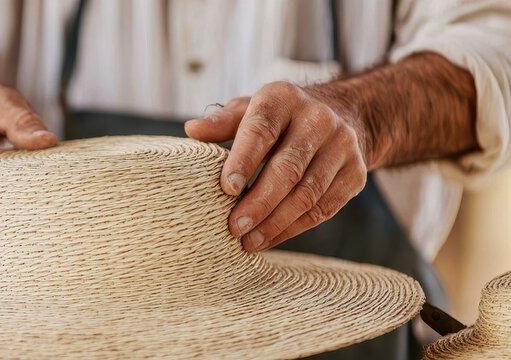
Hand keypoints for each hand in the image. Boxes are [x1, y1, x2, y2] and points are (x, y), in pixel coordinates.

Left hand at [185, 81, 368, 251]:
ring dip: (276, 222)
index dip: (243, 161)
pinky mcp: (356, 173)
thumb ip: (222, 123)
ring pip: (307, 193)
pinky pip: (323, 208)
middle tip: (234, 227)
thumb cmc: (278, 119)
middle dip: (259, 202)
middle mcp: (318, 119)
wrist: (341, 115)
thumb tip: (192, 130)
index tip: (227, 190)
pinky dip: (294, 228)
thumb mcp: (249, 110)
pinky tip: (270, 239)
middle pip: (287, 168)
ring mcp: (342, 146)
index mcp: (283, 98)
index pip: (262, 130)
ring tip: (249, 241)